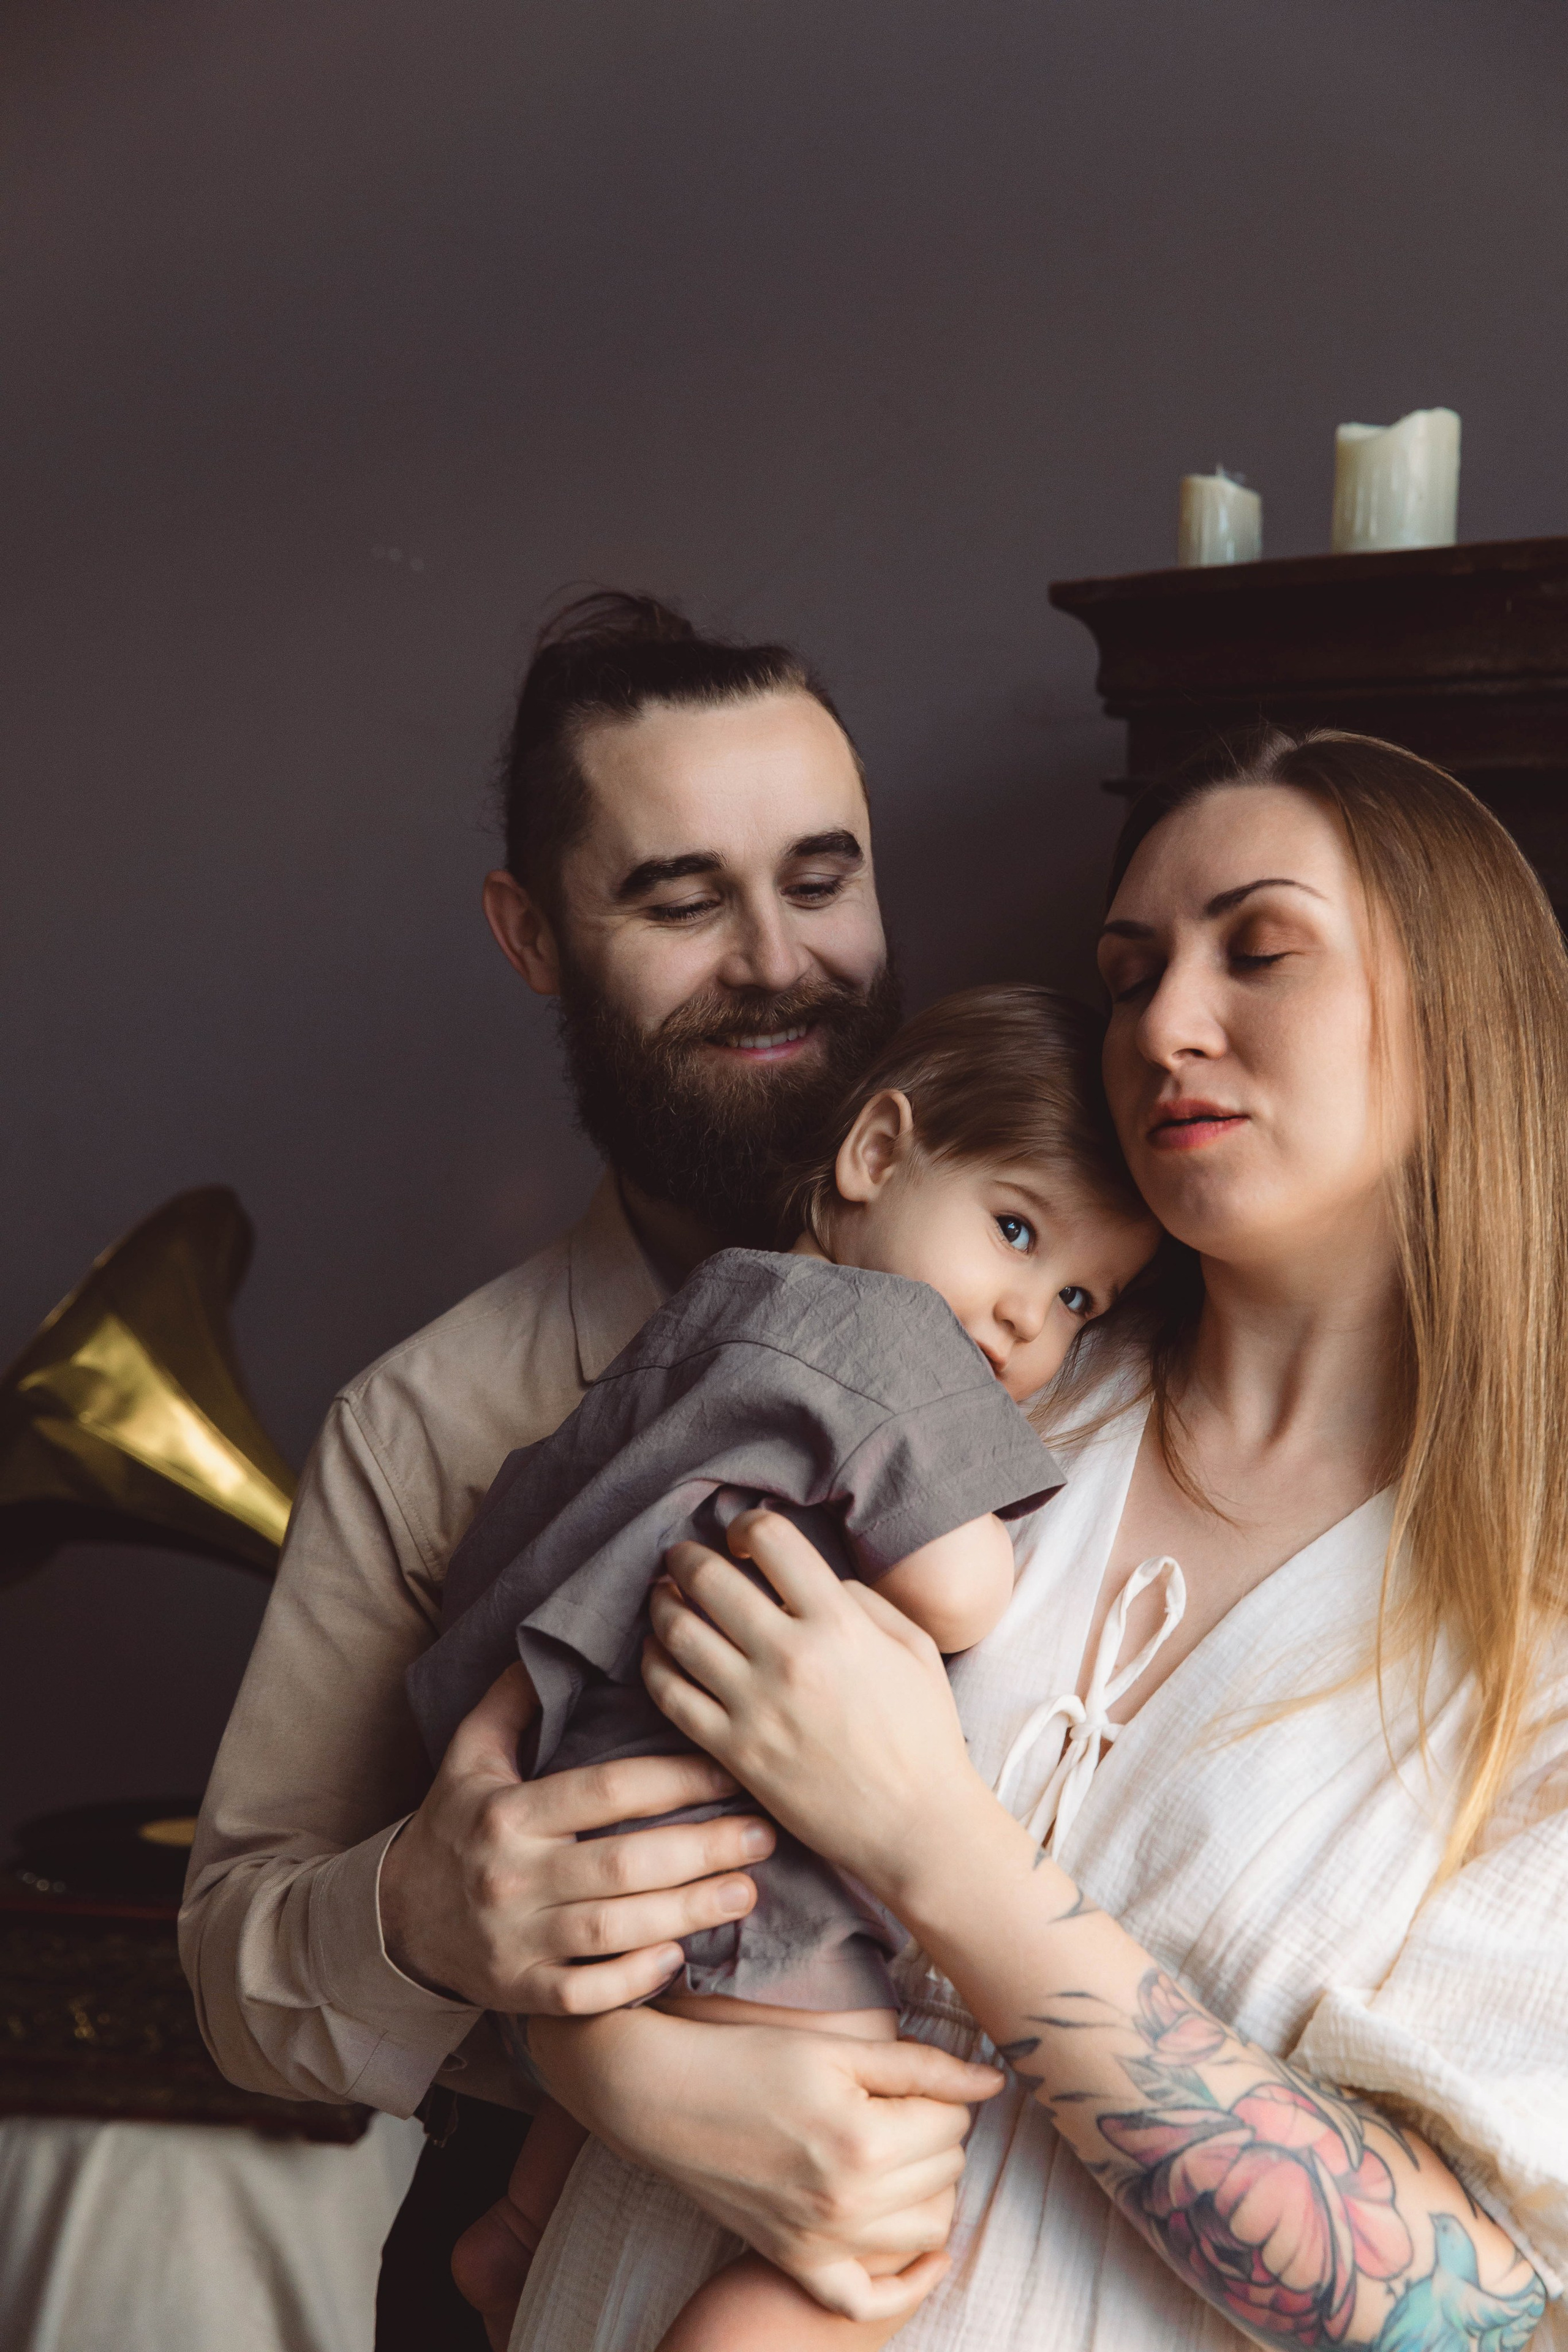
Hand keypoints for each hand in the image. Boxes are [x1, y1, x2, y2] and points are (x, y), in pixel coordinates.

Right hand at [378, 1662, 775, 2011]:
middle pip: (623, 1864)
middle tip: (764, 1835)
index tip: (730, 1768)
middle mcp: (512, 1876)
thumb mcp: (468, 1755)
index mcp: (508, 1812)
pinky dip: (635, 1979)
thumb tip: (555, 1643)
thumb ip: (512, 1702)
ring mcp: (516, 1941)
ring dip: (689, 1912)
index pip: (606, 1789)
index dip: (676, 1778)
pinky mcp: (519, 1994)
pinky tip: (681, 1955)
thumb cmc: (452, 1826)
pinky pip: (586, 1994)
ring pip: (615, 1931)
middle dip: (703, 1850)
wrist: (393, 1921)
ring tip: (747, 1891)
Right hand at [531, 2006, 1001, 2309]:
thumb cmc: (749, 2059)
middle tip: (902, 2111)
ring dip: (928, 2193)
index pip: (955, 2124)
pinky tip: (922, 2254)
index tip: (911, 2083)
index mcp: (864, 2139)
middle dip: (938, 2137)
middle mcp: (849, 2202)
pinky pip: (867, 2299)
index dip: (942, 2096)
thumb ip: (923, 2068)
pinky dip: (904, 2283)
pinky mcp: (797, 2263)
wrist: (665, 2097)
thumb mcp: (838, 2049)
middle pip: (947, 2174)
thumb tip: (993, 2084)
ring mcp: (822, 2242)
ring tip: (901, 2158)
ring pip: (927, 2232)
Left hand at [644, 1510, 990, 1908]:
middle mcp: (789, 1657)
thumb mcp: (913, 1647)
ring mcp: (755, 1706)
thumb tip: (817, 1580)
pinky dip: (653, 1663)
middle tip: (682, 1557)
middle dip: (686, 1557)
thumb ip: (863, 1601)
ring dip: (662, 1604)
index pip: (772, 1539)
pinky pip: (670, 1695)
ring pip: (678, 1633)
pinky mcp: (733, 1751)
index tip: (744, 1538)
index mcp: (838, 1624)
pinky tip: (656, 1652)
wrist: (916, 1826)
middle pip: (709, 1579)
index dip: (748, 1526)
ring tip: (663, 1597)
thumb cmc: (924, 1735)